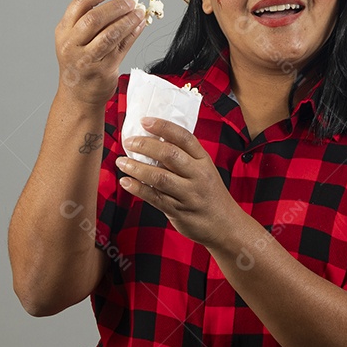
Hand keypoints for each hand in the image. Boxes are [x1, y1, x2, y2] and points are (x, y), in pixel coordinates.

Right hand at [55, 0, 147, 106]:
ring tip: (139, 12)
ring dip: (127, 20)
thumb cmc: (79, 63)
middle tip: (131, 1)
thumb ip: (91, 20)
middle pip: (94, 18)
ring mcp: (87, 58)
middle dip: (116, 6)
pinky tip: (140, 25)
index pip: (80, 3)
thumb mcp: (76, 39)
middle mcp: (72, 44)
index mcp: (63, 31)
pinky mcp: (103, 69)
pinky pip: (122, 47)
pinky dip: (133, 33)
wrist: (77, 96)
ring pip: (110, 33)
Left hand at [115, 117, 242, 247]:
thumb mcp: (204, 170)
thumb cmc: (209, 194)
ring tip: (122, 162)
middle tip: (129, 143)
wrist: (225, 225)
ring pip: (159, 177)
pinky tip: (126, 182)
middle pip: (170, 154)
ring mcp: (188, 194)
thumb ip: (185, 158)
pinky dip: (137, 188)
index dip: (163, 127)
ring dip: (136, 167)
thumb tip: (153, 142)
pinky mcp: (178, 211)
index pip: (184, 137)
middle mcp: (198, 175)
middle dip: (145, 145)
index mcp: (204, 160)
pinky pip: (154, 197)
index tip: (145, 121)